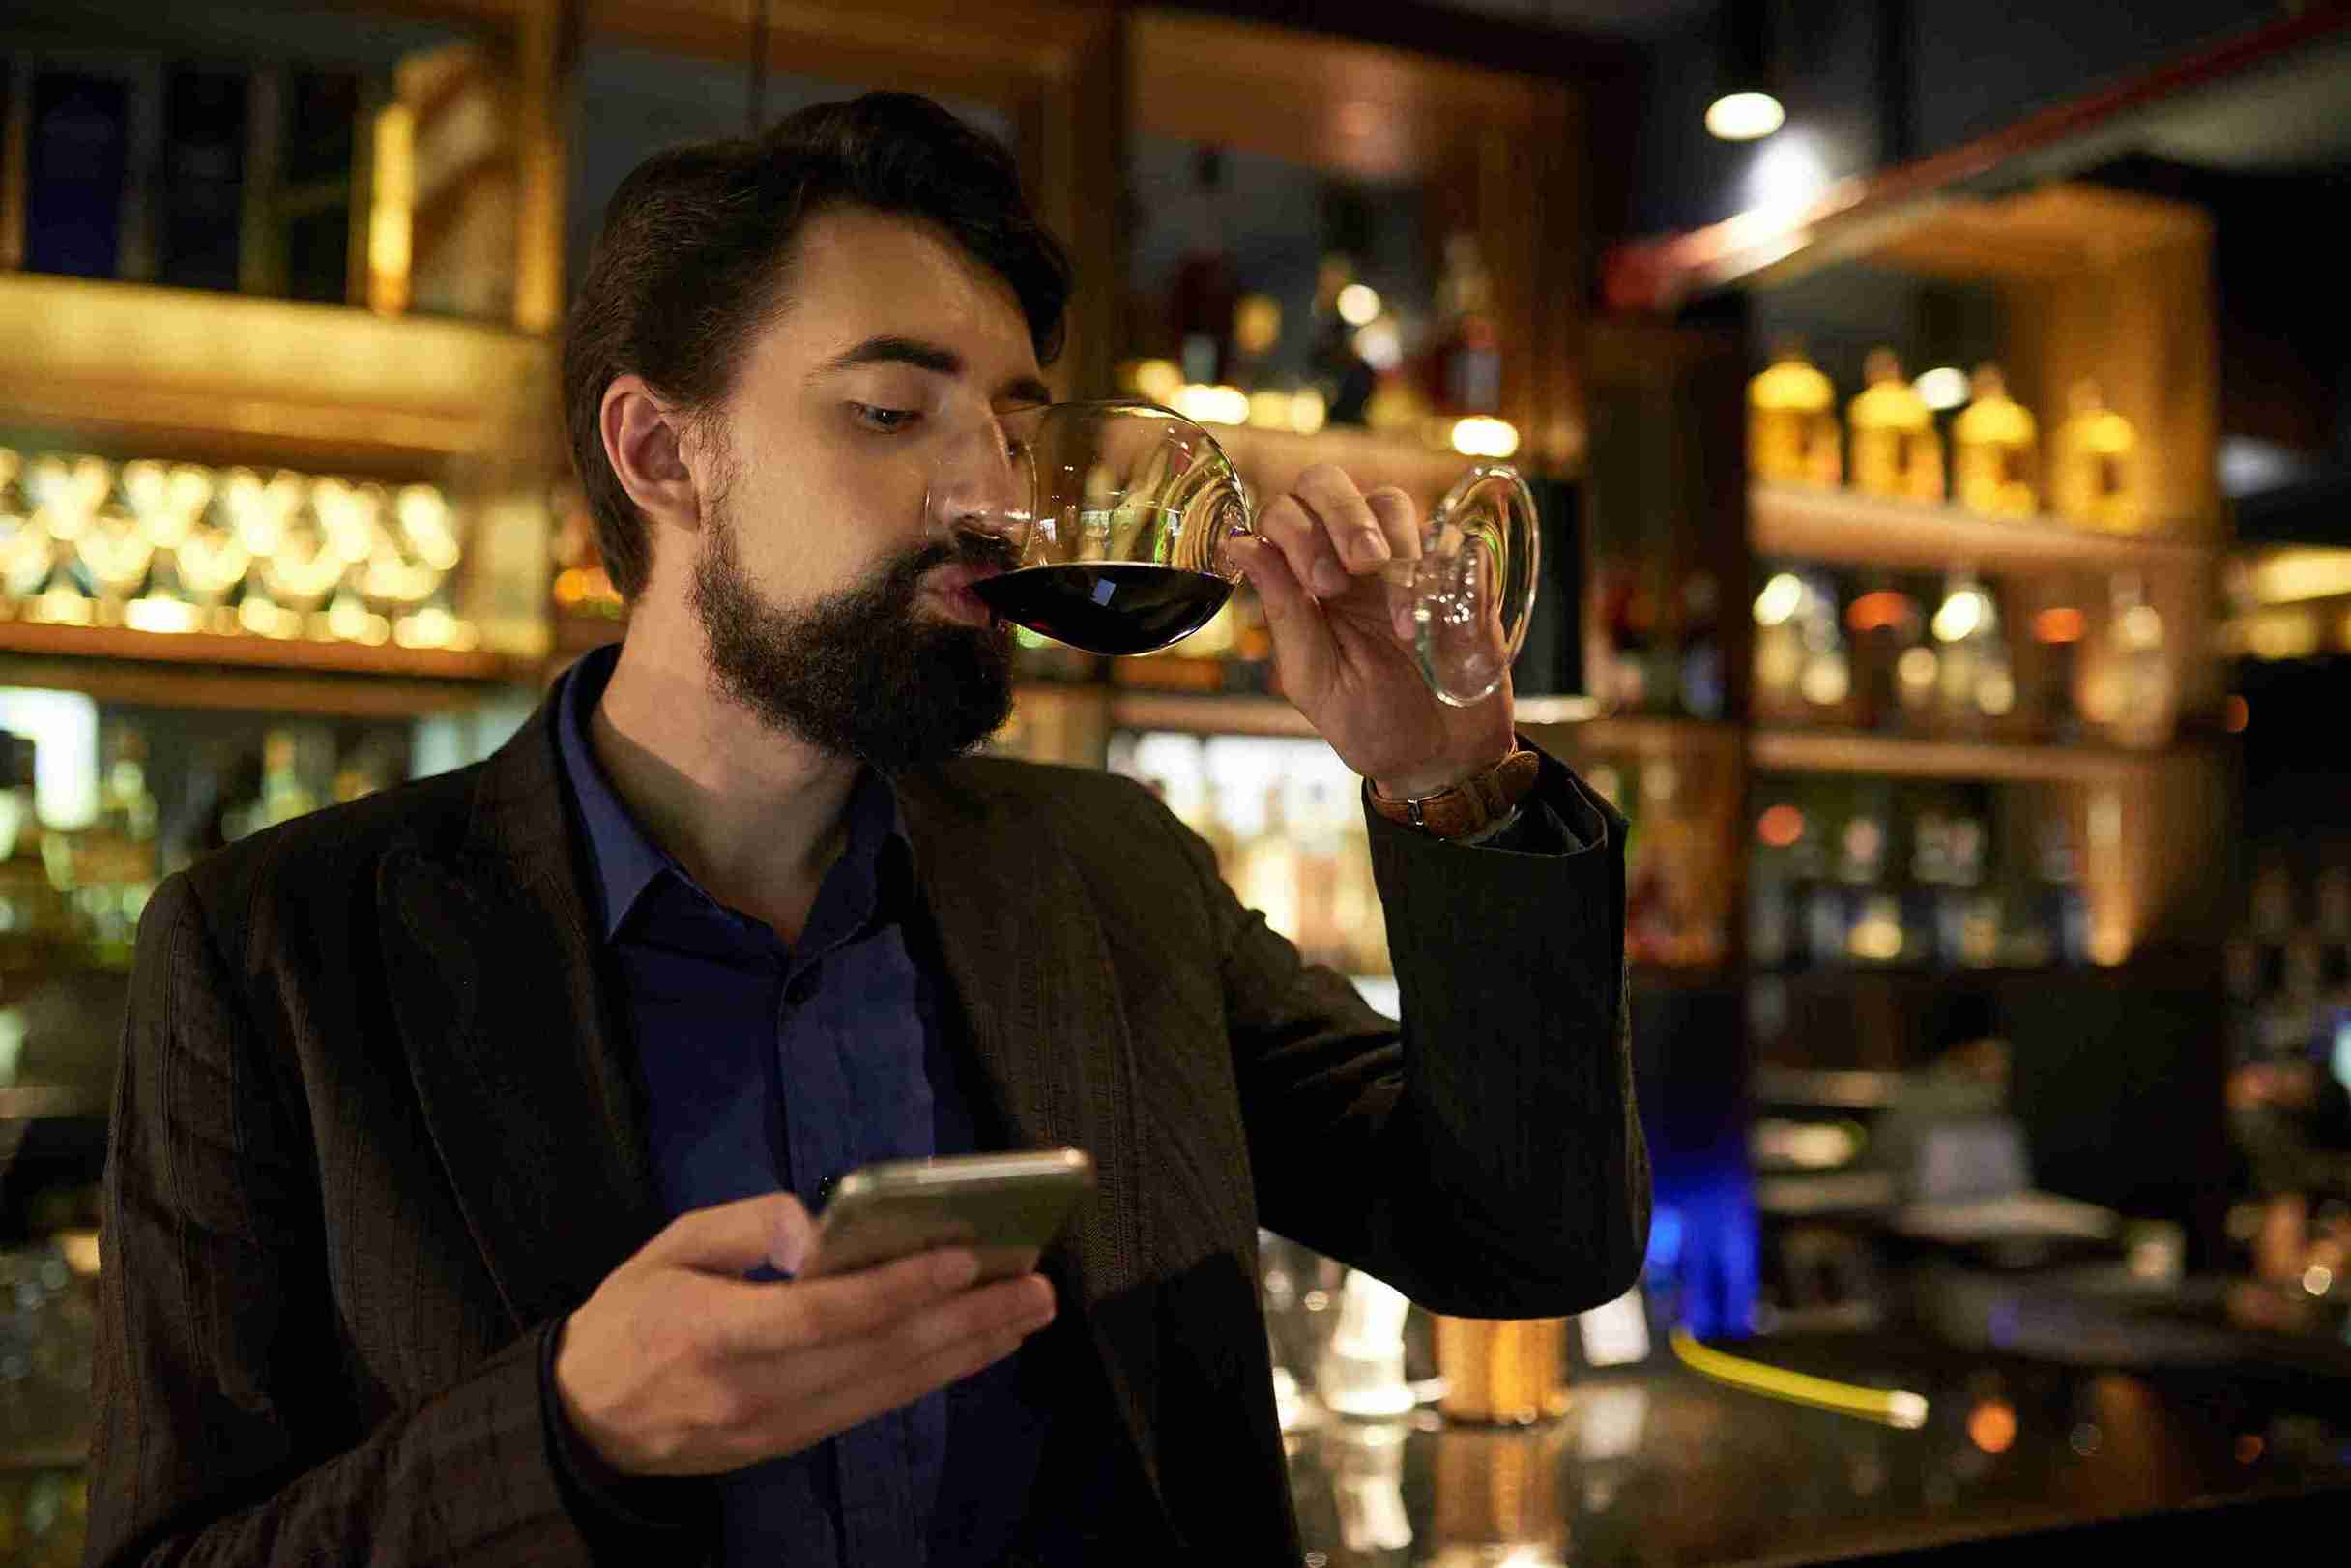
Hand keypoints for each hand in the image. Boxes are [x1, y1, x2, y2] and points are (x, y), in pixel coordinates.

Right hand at [553, 1192, 1054, 1476]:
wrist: (583, 1419)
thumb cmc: (631, 1315)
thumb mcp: (668, 1246)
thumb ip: (744, 1225)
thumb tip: (820, 1227)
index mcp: (717, 1332)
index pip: (825, 1314)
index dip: (899, 1288)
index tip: (964, 1256)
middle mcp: (754, 1390)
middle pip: (876, 1357)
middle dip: (965, 1320)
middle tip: (1034, 1288)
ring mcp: (775, 1428)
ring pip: (887, 1389)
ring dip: (965, 1352)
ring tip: (1024, 1316)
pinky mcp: (787, 1445)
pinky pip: (870, 1407)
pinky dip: (929, 1377)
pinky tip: (971, 1349)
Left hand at [1233, 464, 1513, 797]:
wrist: (1442, 757)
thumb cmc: (1370, 722)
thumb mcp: (1315, 680)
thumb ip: (1284, 612)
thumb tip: (1240, 544)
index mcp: (1303, 583)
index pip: (1281, 515)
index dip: (1296, 533)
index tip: (1323, 587)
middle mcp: (1346, 560)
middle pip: (1327, 483)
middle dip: (1340, 516)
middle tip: (1361, 568)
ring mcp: (1402, 559)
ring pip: (1388, 500)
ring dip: (1392, 542)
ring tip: (1404, 612)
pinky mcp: (1454, 570)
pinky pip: (1449, 535)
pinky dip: (1442, 563)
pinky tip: (1439, 615)